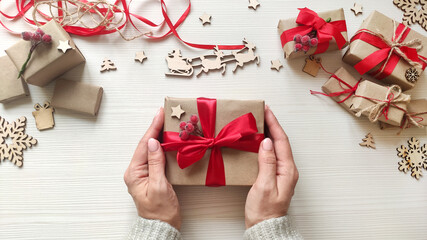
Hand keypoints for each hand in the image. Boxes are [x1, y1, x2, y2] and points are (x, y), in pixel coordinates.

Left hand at [124, 108, 180, 229]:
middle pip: (146, 144)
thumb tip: (153, 142)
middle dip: (155, 128)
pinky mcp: (152, 176)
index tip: (159, 114)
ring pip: (151, 149)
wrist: (162, 227)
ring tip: (166, 122)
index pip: (144, 145)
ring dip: (159, 135)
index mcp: (134, 173)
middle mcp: (136, 171)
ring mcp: (144, 173)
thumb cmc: (160, 211)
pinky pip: (156, 157)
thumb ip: (155, 163)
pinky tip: (168, 140)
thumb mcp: (159, 186)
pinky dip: (162, 146)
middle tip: (164, 114)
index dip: (152, 128)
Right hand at [245, 106, 298, 227]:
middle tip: (262, 112)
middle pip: (280, 141)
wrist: (264, 227)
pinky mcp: (274, 176)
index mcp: (288, 170)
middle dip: (271, 125)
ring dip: (268, 133)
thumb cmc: (264, 210)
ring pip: (275, 147)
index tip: (267, 110)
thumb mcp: (264, 186)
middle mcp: (287, 169)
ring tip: (259, 122)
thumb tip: (266, 142)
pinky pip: (270, 155)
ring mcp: (281, 173)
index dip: (274, 124)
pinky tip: (257, 142)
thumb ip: (267, 163)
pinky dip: (264, 144)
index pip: (281, 141)